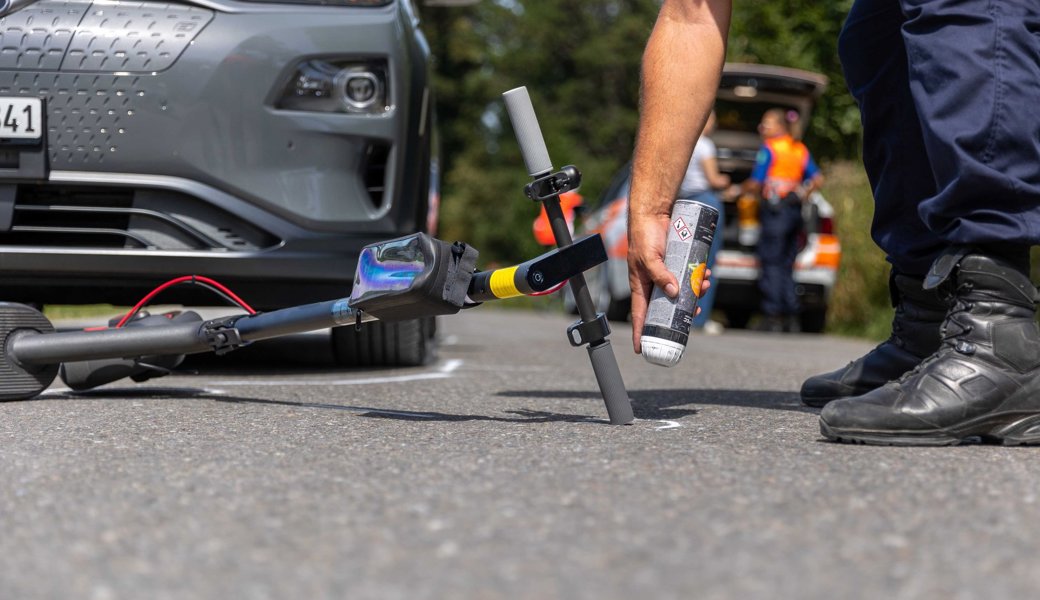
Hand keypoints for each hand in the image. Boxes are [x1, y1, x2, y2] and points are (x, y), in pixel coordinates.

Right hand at [627, 212, 710, 352]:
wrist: (653, 214)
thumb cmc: (643, 236)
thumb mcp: (648, 258)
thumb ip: (660, 275)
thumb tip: (675, 292)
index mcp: (641, 287)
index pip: (640, 315)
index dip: (640, 332)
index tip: (642, 349)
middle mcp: (653, 284)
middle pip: (666, 307)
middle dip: (681, 312)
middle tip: (694, 313)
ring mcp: (665, 275)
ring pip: (681, 292)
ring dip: (694, 292)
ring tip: (703, 285)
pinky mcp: (676, 265)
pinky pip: (688, 277)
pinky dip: (697, 277)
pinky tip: (705, 274)